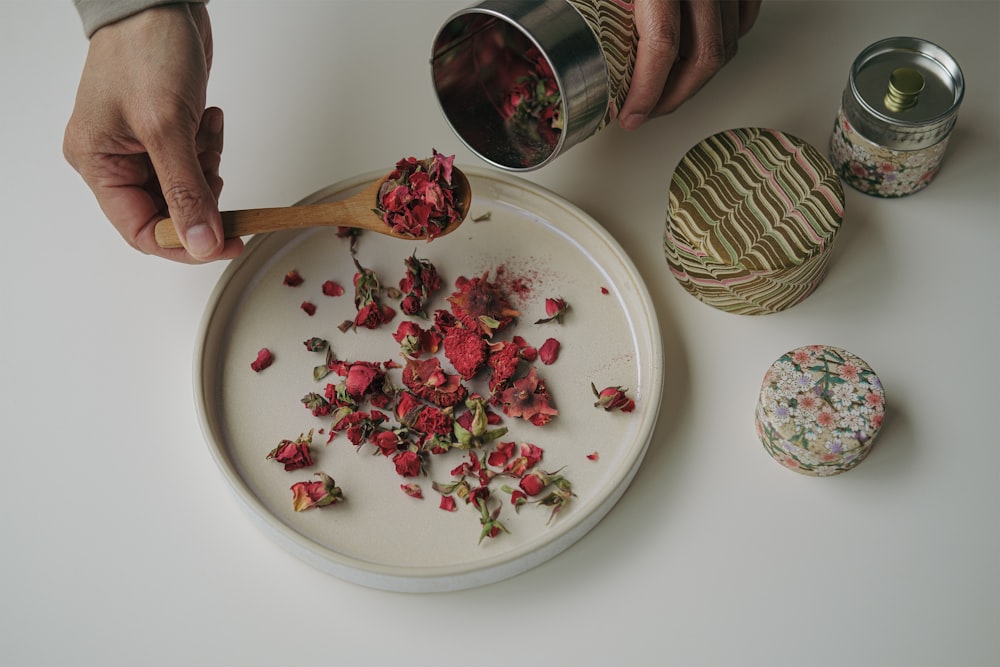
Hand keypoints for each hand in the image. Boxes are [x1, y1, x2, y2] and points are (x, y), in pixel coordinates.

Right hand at [63, 4, 242, 262]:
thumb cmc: (145, 48)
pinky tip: (208, 117)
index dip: (185, 245)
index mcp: (98, 163)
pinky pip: (195, 161)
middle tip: (222, 184)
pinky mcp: (166, 131)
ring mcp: (141, 146)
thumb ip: (186, 191)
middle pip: (167, 211)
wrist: (161, 1)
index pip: (141, 230)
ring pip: (187, 188)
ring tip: (206, 132)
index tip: (224, 244)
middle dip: (200, 199)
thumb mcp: (167, 128)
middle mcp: (115, 159)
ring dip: (207, 167)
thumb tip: (199, 243)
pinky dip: (209, 146)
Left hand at [619, 0, 761, 128]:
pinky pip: (744, 21)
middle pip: (701, 56)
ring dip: (696, 77)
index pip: (662, 46)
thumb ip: (615, 17)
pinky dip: (723, 47)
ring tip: (667, 89)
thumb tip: (607, 61)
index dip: (646, 91)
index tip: (631, 114)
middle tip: (647, 111)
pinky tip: (697, 59)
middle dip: (673, 96)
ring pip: (725, 45)